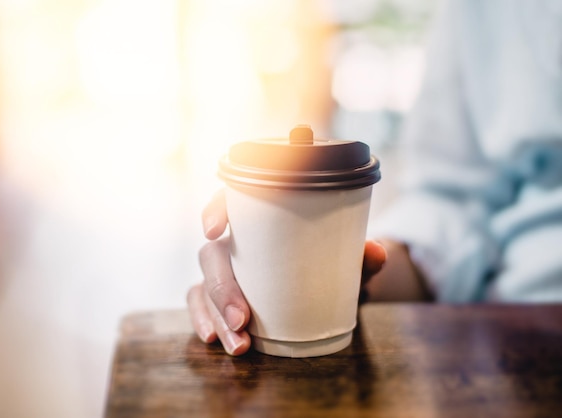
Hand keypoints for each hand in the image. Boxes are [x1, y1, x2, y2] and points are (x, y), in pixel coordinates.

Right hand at [187, 190, 386, 355]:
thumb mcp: (345, 261)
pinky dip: (203, 321)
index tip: (214, 229)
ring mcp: (224, 272)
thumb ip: (360, 256)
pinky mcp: (219, 298)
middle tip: (242, 319)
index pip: (230, 202)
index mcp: (260, 220)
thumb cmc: (327, 266)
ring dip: (214, 316)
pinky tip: (214, 339)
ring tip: (239, 343)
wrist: (326, 292)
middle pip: (213, 255)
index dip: (215, 209)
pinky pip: (199, 306)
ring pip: (203, 287)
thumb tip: (378, 252)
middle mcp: (236, 243)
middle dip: (222, 289)